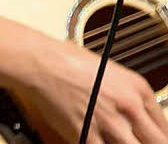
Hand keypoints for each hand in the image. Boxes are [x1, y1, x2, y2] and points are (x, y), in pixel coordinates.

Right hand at [21, 39, 167, 142]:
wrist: (41, 62)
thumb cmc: (69, 61)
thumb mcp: (111, 71)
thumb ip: (130, 97)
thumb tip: (138, 119)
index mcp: (138, 89)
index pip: (165, 128)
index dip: (160, 138)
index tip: (152, 140)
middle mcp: (128, 106)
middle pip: (156, 142)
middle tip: (138, 142)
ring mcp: (108, 122)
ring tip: (115, 140)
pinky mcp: (86, 133)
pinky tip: (97, 141)